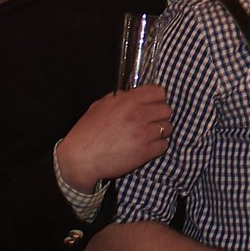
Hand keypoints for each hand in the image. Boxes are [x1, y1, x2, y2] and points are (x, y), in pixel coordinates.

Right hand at [57, 85, 171, 190]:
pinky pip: (164, 145)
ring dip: (160, 131)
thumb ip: (121, 97)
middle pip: (167, 110)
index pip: (159, 92)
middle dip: (159, 115)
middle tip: (150, 121)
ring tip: (147, 135)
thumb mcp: (100, 105)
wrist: (81, 158)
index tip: (153, 103)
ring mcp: (144, 134)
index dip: (157, 98)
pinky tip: (146, 146)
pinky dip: (157, 147)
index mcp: (128, 101)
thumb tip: (134, 95)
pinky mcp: (146, 152)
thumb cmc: (87, 132)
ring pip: (167, 128)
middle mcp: (138, 115)